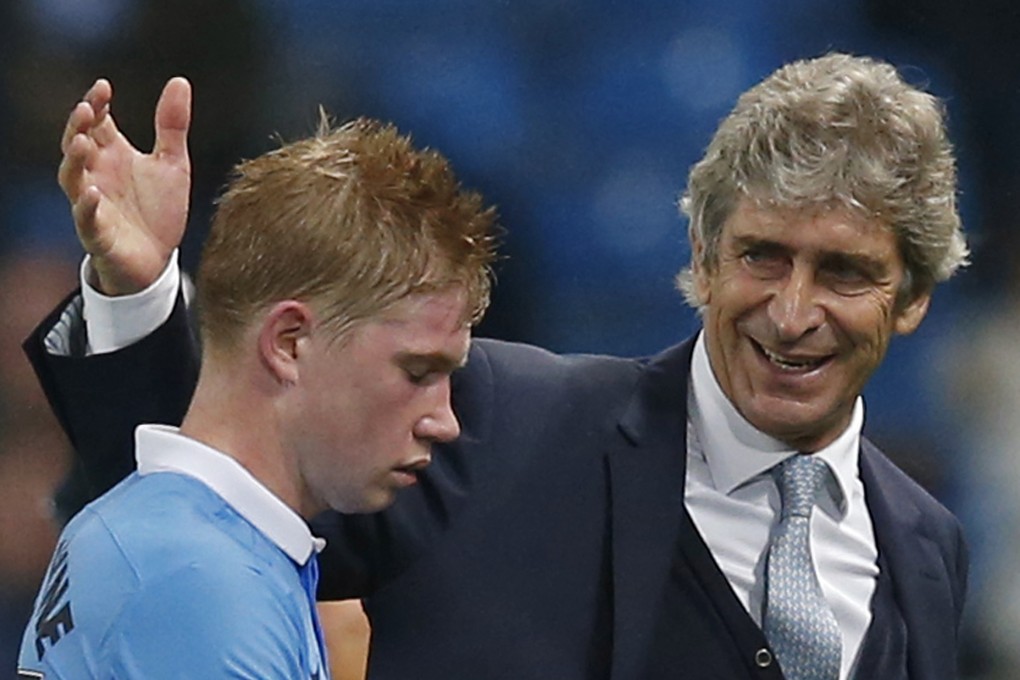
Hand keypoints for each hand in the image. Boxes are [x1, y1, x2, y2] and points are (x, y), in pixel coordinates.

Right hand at [58, 77, 191, 294]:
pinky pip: (86, 219)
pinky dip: (87, 206)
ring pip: (73, 178)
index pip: (97, 122)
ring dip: (74, 160)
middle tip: (86, 108)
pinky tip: (94, 193)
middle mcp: (98, 175)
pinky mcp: (98, 234)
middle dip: (78, 126)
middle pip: (77, 144)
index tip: (104, 87)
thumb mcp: (172, 163)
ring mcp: (94, 204)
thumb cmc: (158, 211)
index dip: (96, 104)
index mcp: (113, 154)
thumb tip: (178, 81)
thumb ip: (172, 125)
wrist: (158, 261)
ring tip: (82, 142)